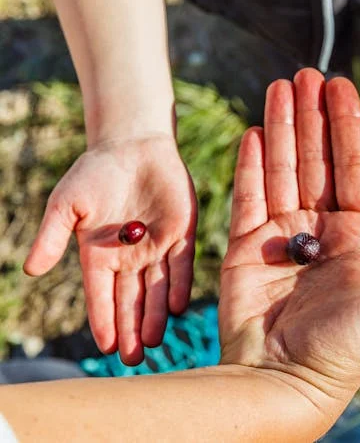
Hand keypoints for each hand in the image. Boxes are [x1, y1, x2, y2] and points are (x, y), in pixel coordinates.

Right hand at [24, 135, 196, 364]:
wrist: (132, 147)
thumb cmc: (94, 174)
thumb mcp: (66, 204)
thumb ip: (52, 236)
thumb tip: (31, 270)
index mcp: (98, 256)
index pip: (100, 296)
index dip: (103, 320)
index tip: (106, 347)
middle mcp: (129, 259)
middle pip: (130, 301)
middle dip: (130, 330)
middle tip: (134, 359)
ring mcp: (157, 249)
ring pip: (156, 290)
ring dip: (155, 316)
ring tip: (154, 342)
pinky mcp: (182, 235)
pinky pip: (180, 265)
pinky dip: (178, 285)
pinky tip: (177, 307)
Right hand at [218, 69, 359, 428]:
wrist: (283, 385)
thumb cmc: (345, 355)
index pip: (355, 167)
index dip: (348, 125)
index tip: (342, 86)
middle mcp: (324, 233)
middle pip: (319, 160)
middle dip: (313, 116)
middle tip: (308, 73)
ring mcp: (285, 237)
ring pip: (284, 169)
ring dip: (282, 127)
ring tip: (281, 85)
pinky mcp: (248, 247)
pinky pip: (250, 195)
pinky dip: (253, 163)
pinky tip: (255, 130)